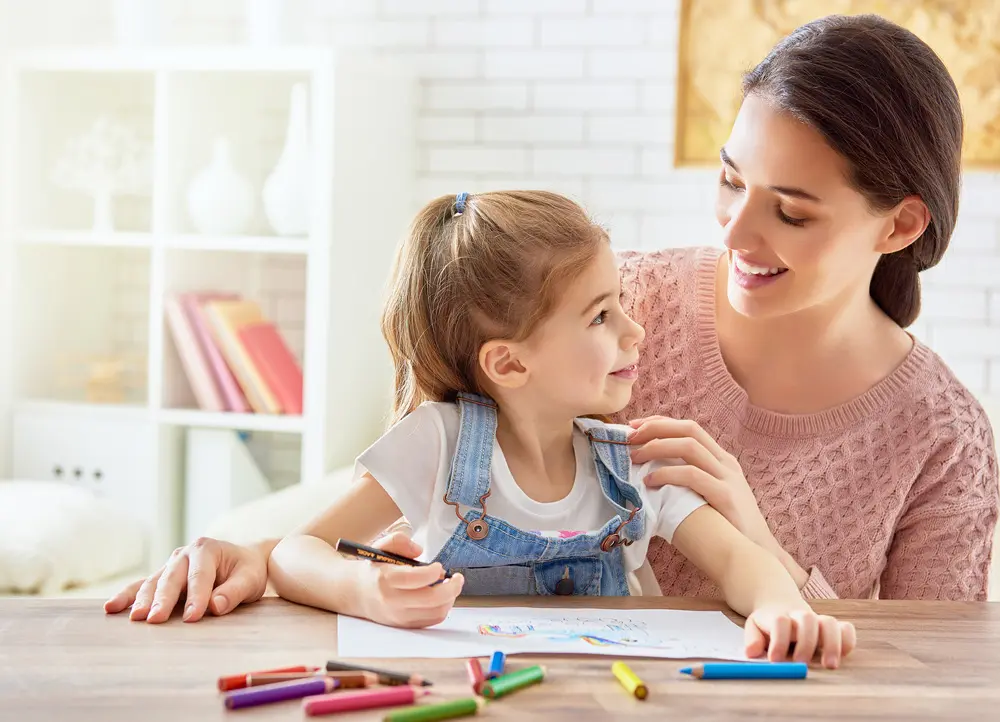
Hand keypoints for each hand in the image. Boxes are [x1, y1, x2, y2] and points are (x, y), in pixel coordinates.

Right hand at [103, 537, 268, 622]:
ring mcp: (171, 564)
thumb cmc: (247, 570)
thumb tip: (215, 606)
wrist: (242, 561)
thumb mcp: (250, 579)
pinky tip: (111, 608)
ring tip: (135, 618)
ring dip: (142, 600)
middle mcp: (185, 554)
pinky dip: (127, 596)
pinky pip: (142, 586)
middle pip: (172, 578)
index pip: (200, 576)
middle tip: (155, 620)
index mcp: (207, 549)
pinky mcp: (162, 576)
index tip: (193, 617)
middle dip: (163, 599)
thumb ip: (234, 592)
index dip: (196, 597)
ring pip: (153, 582)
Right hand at [357, 533, 463, 628]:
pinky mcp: (405, 625)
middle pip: (431, 599)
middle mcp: (392, 601)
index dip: (433, 572)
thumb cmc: (373, 568)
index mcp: (385, 579)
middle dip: (452, 587)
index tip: (439, 566)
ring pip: (436, 613)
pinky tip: (443, 597)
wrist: (356, 593)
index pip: (415, 579)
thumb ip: (399, 541)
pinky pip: (432, 621)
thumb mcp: (380, 547)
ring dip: (450, 598)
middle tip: (458, 578)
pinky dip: (443, 608)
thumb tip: (419, 551)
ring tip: (450, 586)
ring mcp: (399, 616)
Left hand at [628, 416, 775, 553]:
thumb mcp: (707, 497)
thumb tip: (648, 474)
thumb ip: (687, 482)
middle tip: (629, 437)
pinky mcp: (726, 497)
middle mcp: (725, 463)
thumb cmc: (724, 529)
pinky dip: (667, 474)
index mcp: (721, 460)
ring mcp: (728, 478)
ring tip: (634, 458)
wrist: (756, 556)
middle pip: (689, 430)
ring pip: (689, 447)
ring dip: (656, 447)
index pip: (690, 428)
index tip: (634, 426)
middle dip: (656, 428)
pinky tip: (649, 482)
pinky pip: (692, 476)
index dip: (661, 423)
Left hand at [745, 606, 856, 668]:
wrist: (780, 604)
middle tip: (801, 663)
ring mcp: (818, 621)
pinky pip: (846, 629)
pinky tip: (843, 655)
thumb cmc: (767, 623)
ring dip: (831, 644)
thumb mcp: (754, 627)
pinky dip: (848, 640)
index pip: (780, 622)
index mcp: (779, 616)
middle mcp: (800, 616)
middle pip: (807, 619)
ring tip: (829, 666)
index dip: (778, 640)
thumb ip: (752, 639)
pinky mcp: (833, 628)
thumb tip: (752, 653)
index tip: (774, 660)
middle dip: (806, 642)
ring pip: (830, 623)